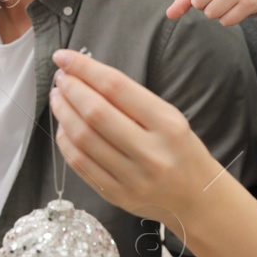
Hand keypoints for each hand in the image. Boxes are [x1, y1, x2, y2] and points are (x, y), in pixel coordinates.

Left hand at [48, 49, 223, 222]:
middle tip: (61, 78)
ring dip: (63, 113)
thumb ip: (132, 101)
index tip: (65, 57)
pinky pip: (79, 164)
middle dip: (71, 89)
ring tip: (58, 98)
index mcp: (168, 125)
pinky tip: (63, 127)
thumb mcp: (171, 119)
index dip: (85, 68)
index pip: (116, 87)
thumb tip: (86, 77)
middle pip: (95, 113)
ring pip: (82, 139)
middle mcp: (150, 153)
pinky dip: (65, 141)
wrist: (198, 199)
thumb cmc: (182, 152)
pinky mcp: (116, 195)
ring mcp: (132, 178)